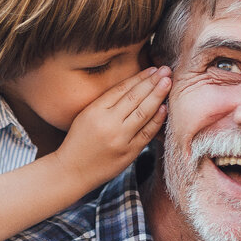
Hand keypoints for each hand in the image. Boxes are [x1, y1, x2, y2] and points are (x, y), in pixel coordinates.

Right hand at [54, 66, 170, 188]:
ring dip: (158, 97)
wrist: (72, 171)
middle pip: (135, 98)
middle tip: (166, 71)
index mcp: (95, 111)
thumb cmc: (78, 141)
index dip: (139, 77)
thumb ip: (106, 103)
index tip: (152, 69)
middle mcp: (108, 124)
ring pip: (143, 113)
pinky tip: (164, 108)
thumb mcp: (85, 116)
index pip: (122, 89)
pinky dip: (157, 120)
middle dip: (153, 82)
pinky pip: (146, 133)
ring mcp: (120, 139)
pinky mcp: (128, 154)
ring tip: (168, 83)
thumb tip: (134, 87)